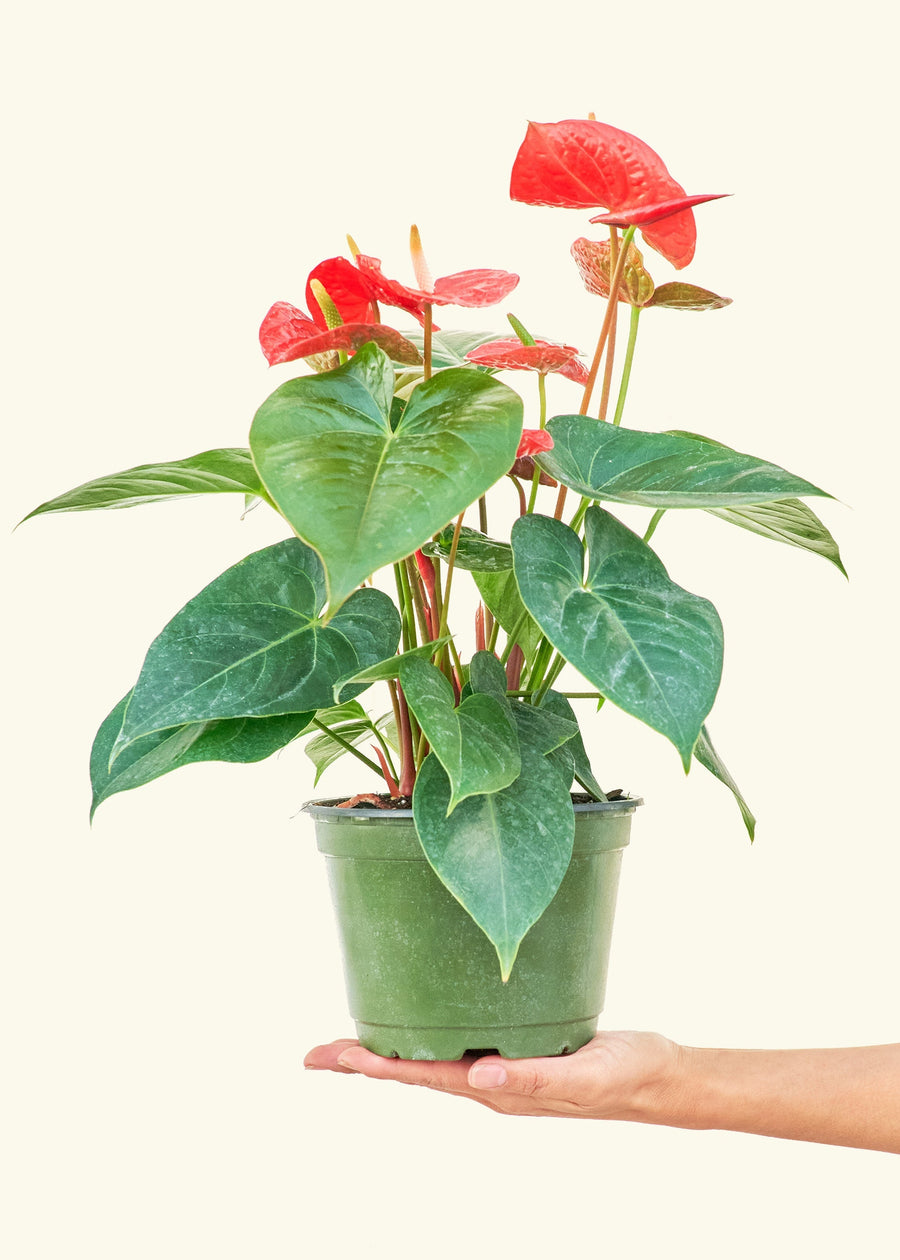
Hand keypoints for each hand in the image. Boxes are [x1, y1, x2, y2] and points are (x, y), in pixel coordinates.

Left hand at [304, 1031, 681, 1119]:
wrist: (657, 1075)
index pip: (423, 1077)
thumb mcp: (582, 1075)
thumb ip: (532, 1076)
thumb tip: (478, 1076)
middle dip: (365, 1062)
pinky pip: (460, 1041)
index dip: (377, 1066)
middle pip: (415, 1071)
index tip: (334, 1059)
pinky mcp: (517, 1046)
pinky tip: (423, 1016)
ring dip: (391, 1050)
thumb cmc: (623, 1075)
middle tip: (317, 1053)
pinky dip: (429, 1031)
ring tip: (352, 1041)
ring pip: (432, 1058)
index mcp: (497, 1090)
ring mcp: (501, 1066)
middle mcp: (489, 1081)